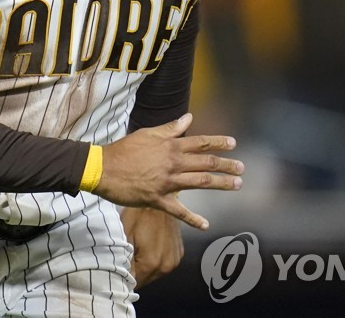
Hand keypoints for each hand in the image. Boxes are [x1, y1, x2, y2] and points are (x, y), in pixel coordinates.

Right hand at [93, 113, 241, 229]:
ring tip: (236, 185)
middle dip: (226, 165)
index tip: (233, 144)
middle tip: (242, 168)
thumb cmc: (123, 150)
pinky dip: (193, 219)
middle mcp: (172, 163)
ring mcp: (166, 183)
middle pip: (206, 163)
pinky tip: (205, 225)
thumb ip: (170, 129)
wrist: (102, 168)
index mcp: (170, 147)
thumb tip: (188, 118)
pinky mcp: (157, 199)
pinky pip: (178, 211)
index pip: (200, 143)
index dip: (218, 143)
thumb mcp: (147, 134)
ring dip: (220, 184)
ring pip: (199, 183)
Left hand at [122, 206, 182, 287]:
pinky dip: (156, 259)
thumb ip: (124, 260)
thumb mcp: (125, 236)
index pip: (135, 282)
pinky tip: (149, 245)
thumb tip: (121, 277)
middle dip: (136, 272)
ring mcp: (175, 258)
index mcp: (152, 262)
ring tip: (139, 248)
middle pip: (146, 279)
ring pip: (155, 272)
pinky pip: (164, 263)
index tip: (119, 269)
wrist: (157, 195)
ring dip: (146, 266)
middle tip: (128, 256)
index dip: (124, 277)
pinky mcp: (179, 252)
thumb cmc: (138, 214)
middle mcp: (167, 264)